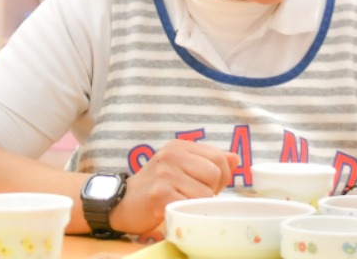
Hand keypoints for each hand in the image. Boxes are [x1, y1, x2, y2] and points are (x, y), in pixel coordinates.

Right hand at [110, 139, 239, 234]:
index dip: (221, 176)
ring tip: (182, 201)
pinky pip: (192, 205)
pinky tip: (174, 208)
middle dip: (211, 190)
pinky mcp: (159, 194)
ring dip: (199, 203)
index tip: (208, 185)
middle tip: (192, 195)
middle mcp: (172, 155)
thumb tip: (236, 159)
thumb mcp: (182, 166)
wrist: (121, 203)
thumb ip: (208, 161)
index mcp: (180, 146)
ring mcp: (165, 174)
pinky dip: (188, 211)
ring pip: (206, 192)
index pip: (219, 157)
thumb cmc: (156, 186)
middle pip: (215, 174)